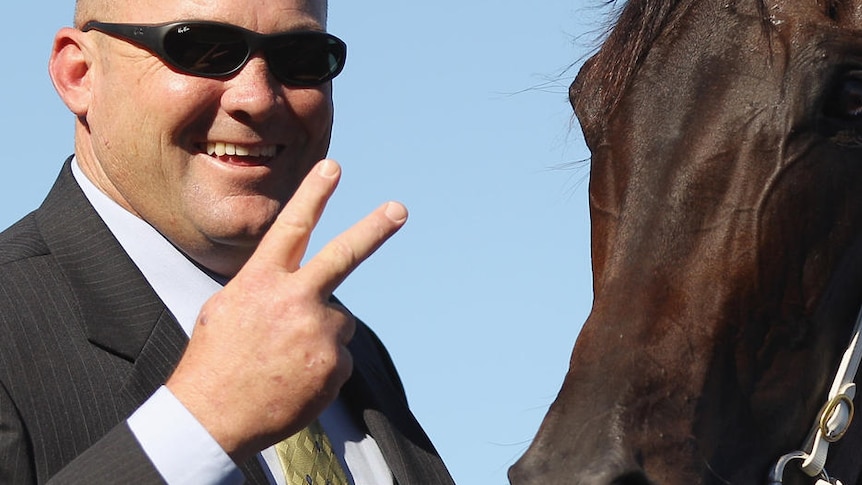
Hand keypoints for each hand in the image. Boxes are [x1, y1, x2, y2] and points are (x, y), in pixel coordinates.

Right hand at [165, 159, 406, 462]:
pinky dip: (323, 365)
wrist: (213, 419)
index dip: (313, 195)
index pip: (292, 228)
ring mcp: (318, 333)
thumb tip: (300, 286)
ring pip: (338, 321)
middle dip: (374, 229)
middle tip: (399, 209)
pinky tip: (295, 378)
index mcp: (260, 282)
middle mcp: (294, 301)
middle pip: (343, 256)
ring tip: (286, 359)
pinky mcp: (334, 365)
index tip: (332, 167)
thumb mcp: (226, 309)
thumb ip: (265, 288)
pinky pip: (339, 356)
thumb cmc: (216, 361)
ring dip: (320, 334)